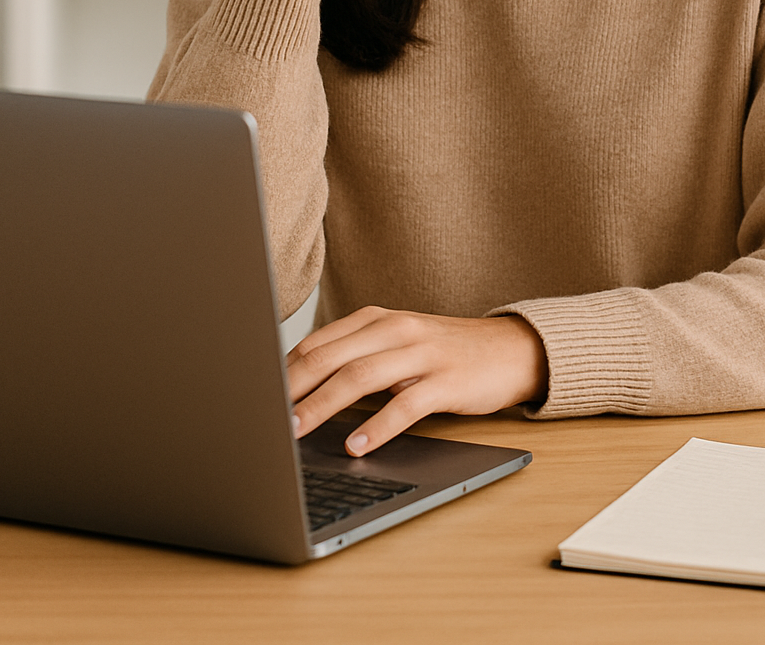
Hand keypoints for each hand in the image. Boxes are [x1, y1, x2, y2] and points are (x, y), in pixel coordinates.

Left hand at [287, 306, 548, 454]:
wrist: (507, 350)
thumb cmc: (442, 353)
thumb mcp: (395, 345)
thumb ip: (354, 358)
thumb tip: (299, 391)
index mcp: (376, 319)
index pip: (317, 342)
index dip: (284, 371)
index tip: (257, 397)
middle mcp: (395, 329)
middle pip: (331, 357)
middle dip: (293, 389)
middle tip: (264, 418)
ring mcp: (422, 354)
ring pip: (360, 377)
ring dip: (323, 406)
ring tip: (296, 431)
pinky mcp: (446, 381)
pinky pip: (406, 405)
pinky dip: (377, 426)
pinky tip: (357, 446)